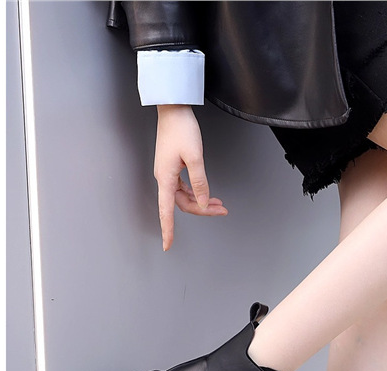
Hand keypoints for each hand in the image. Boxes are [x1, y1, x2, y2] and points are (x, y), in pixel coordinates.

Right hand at [154, 104, 227, 249]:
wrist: (173, 109)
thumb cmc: (181, 129)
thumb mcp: (195, 157)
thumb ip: (199, 182)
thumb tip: (202, 201)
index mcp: (165, 178)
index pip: (166, 211)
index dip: (167, 230)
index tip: (168, 245)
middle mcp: (164, 178)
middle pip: (183, 204)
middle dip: (202, 210)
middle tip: (222, 210)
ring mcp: (168, 173)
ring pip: (185, 196)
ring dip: (202, 201)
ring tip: (220, 204)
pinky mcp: (173, 167)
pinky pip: (185, 187)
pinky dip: (198, 192)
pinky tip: (209, 194)